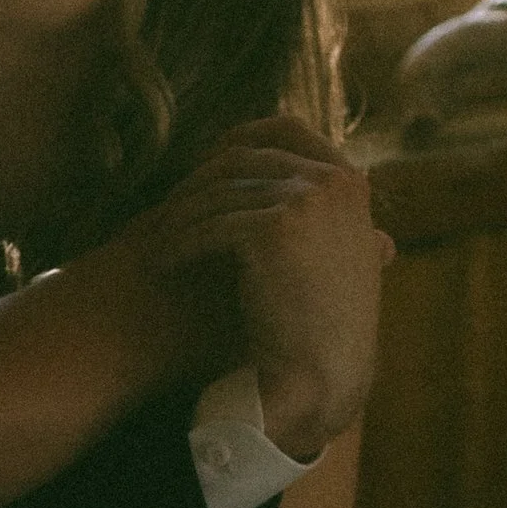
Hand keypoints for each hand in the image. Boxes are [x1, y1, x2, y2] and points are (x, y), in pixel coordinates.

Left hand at [136, 118, 392, 458]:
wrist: (325, 376)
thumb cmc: (322, 331)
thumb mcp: (334, 254)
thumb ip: (317, 213)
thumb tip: (292, 181)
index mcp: (351, 183)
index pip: (287, 130)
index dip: (239, 138)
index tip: (204, 164)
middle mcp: (335, 182)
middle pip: (244, 158)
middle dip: (198, 181)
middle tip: (167, 207)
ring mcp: (307, 201)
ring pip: (220, 194)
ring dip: (180, 215)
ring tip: (155, 239)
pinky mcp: (274, 230)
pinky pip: (210, 226)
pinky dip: (180, 243)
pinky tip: (161, 261)